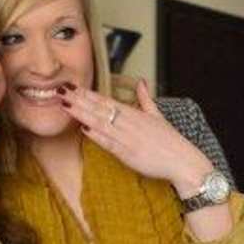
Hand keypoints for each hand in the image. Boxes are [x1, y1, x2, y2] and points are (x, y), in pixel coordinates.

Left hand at [60, 79, 211, 191]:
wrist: (182, 161)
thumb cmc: (171, 141)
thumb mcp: (158, 116)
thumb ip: (146, 99)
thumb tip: (142, 82)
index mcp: (135, 113)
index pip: (106, 100)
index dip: (88, 94)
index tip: (73, 86)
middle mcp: (130, 123)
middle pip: (99, 109)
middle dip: (79, 99)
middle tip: (60, 90)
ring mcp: (128, 138)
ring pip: (100, 123)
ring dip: (82, 113)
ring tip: (65, 105)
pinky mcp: (128, 154)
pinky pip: (109, 143)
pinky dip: (96, 135)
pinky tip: (83, 128)